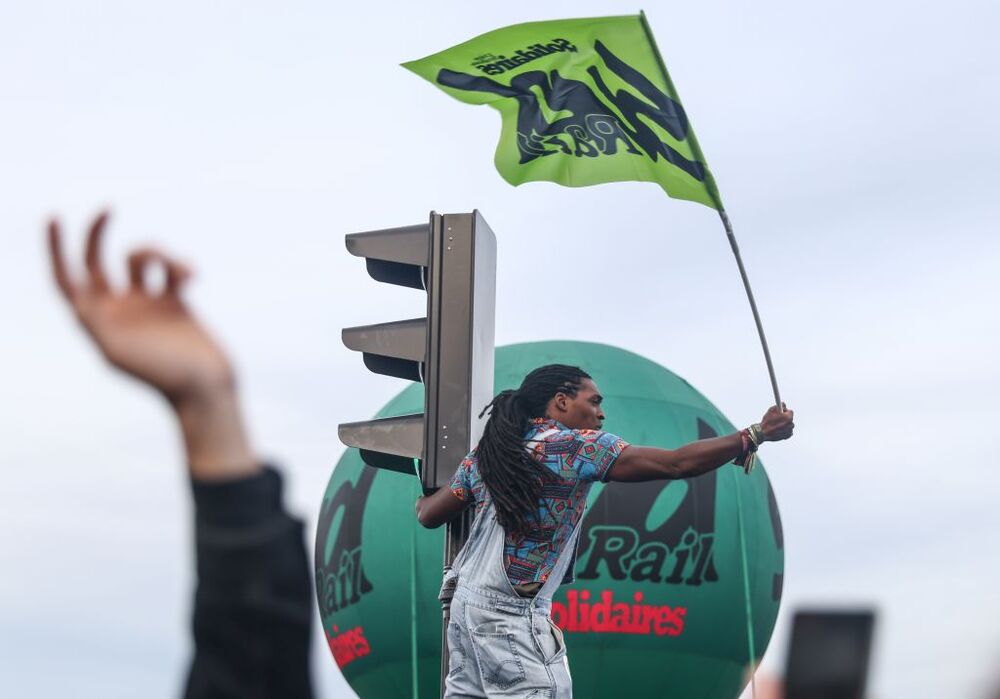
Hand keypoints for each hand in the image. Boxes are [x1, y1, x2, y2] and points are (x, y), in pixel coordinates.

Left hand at [48, 211, 232, 404]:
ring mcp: (147, 304)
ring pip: (140, 258)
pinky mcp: (176, 302)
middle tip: (107, 207)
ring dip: (155, 252)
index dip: (55, 249)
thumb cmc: (164, 376)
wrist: (206, 389)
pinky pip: (172, 269)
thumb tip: (76, 304)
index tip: (55, 216)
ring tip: (177, 268)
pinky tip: (193, 276)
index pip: (66, 279)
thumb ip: (95, 325)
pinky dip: (181, 265)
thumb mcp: (119, 353)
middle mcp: (117, 309)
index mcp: (98, 322)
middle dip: (97, 233)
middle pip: (96, 260)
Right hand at [758, 403, 793, 441]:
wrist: (763, 433)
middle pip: (790, 419)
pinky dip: (784, 430)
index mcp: (788, 417)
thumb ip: (780, 405)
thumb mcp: (772, 410)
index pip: (790, 411)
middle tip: (778, 418)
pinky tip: (778, 429)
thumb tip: (784, 404)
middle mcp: (791, 424)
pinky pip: (788, 431)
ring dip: (785, 424)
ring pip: (789, 425)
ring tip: (776, 425)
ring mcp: (789, 431)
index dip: (785, 411)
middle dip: (785, 418)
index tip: (781, 412)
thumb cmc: (767, 421)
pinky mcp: (787, 436)